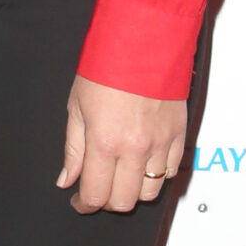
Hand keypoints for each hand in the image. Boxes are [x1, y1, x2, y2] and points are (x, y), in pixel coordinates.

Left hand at [58, 77, 185, 214]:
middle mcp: (135, 147)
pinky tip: (142, 163)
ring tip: (121, 177)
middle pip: (124, 201)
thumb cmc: (108, 66)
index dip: (85, 204)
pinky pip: (171, 172)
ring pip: (150, 192)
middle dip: (107, 201)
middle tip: (98, 189)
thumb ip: (73, 149)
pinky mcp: (179, 135)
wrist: (144, 41)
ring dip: (133, 191)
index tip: (80, 201)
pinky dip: (156, 175)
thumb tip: (67, 179)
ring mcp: (160, 143)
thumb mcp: (77, 107)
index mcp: (105, 141)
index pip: (96, 194)